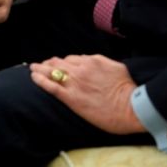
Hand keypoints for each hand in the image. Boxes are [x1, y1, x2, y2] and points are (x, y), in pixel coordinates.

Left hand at [29, 54, 143, 134]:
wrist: (132, 108)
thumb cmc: (129, 91)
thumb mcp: (117, 68)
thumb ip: (103, 64)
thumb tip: (96, 63)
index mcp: (93, 61)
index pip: (73, 59)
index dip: (65, 62)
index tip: (62, 65)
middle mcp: (82, 69)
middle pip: (60, 62)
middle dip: (50, 63)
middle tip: (43, 65)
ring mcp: (75, 83)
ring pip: (52, 71)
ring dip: (41, 69)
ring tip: (34, 68)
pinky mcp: (71, 98)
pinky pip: (51, 86)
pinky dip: (40, 80)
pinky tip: (33, 77)